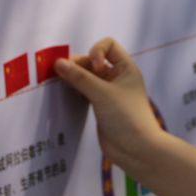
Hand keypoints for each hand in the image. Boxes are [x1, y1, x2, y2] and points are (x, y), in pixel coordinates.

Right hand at [54, 38, 165, 168]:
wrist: (137, 150)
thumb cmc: (126, 116)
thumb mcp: (103, 94)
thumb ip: (80, 78)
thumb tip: (58, 63)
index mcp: (125, 68)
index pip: (108, 45)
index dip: (97, 51)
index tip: (94, 68)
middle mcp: (117, 77)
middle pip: (93, 60)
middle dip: (79, 64)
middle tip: (63, 74)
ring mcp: (108, 92)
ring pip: (87, 77)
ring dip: (74, 77)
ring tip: (60, 82)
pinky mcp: (100, 106)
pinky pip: (84, 91)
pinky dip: (75, 90)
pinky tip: (65, 93)